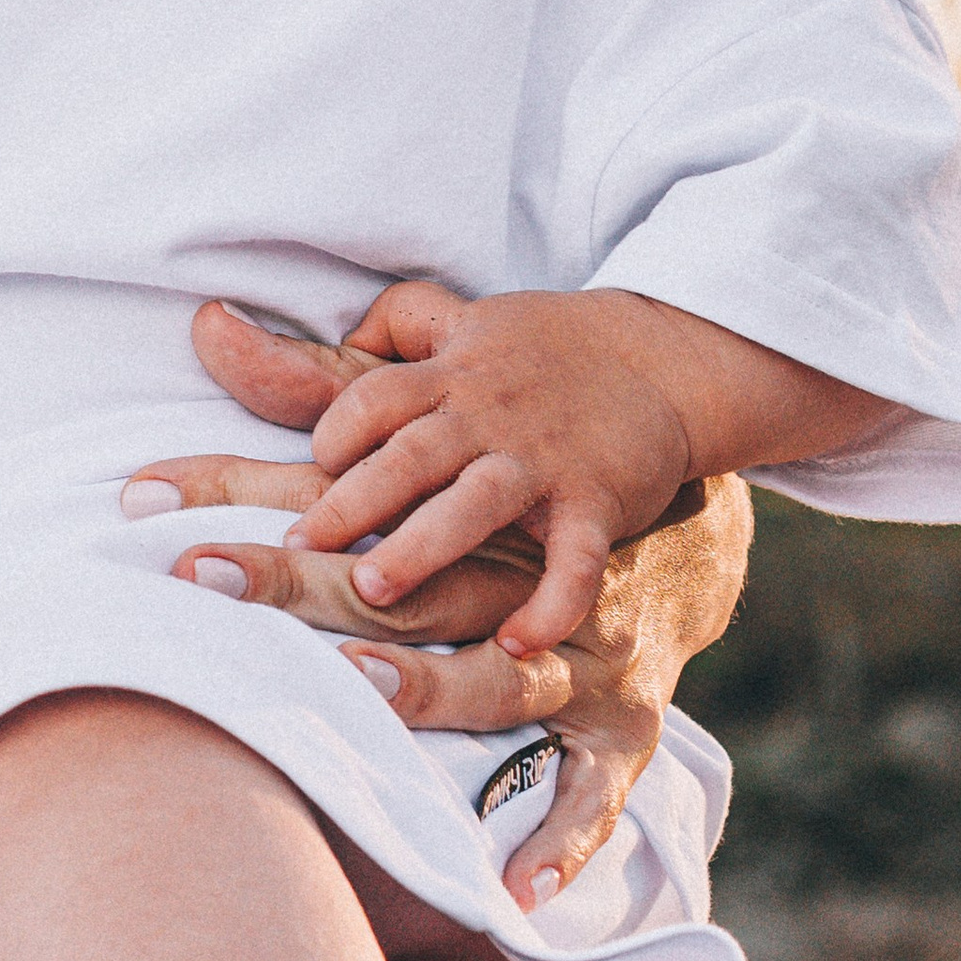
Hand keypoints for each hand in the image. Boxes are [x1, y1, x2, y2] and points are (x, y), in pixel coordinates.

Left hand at [123, 300, 751, 909]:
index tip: (137, 501)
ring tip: (363, 685)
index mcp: (444, 460)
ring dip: (432, 671)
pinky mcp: (630, 686)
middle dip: (300, 569)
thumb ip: (311, 374)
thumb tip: (205, 324)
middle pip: (393, 556)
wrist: (672, 415)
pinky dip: (565, 822)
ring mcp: (568, 622)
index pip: (320, 467)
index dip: (228, 479)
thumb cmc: (514, 417)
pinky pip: (600, 772)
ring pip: (500, 644)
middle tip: (210, 577)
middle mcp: (502, 535)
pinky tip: (514, 878)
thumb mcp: (425, 384)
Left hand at [286, 279, 705, 652]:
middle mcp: (489, 416)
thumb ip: (399, 323)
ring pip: (474, 504)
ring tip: (371, 590)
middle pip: (410, 455)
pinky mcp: (597, 502)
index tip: (308, 472)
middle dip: (353, 500)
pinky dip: (550, 602)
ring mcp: (543, 461)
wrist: (664, 359)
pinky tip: (515, 642)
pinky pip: (575, 560)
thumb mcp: (465, 318)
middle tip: (297, 546)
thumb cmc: (544, 346)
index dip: (337, 431)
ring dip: (422, 547)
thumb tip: (333, 330)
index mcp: (451, 375)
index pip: (377, 398)